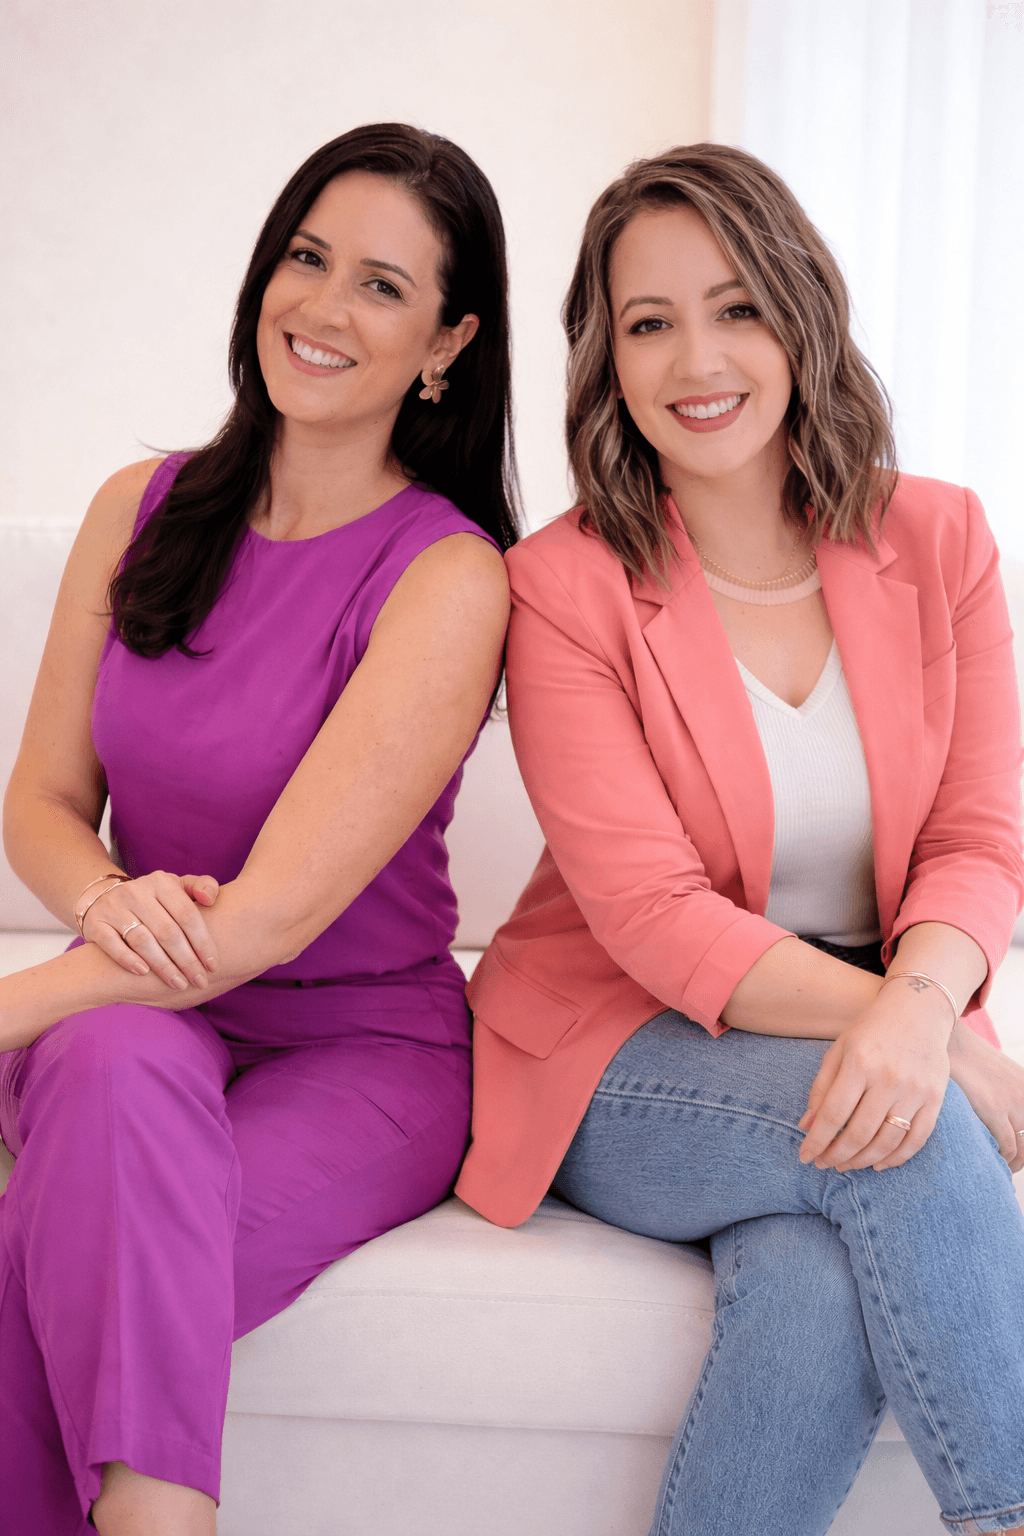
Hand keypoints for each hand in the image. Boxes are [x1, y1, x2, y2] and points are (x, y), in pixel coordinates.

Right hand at [82, 872, 219, 989]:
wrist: (104, 898)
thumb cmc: (154, 899)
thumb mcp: (178, 886)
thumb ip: (202, 886)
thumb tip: (210, 899)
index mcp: (162, 882)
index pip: (187, 915)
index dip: (203, 942)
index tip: (214, 965)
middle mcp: (136, 892)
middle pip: (167, 931)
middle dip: (187, 961)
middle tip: (200, 982)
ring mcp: (114, 907)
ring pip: (143, 940)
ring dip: (163, 966)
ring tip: (179, 984)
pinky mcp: (96, 923)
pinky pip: (113, 944)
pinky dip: (128, 960)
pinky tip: (145, 973)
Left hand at [797, 982, 951, 1171]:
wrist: (917, 1010)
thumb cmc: (871, 1031)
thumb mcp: (839, 1050)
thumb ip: (821, 1088)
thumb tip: (807, 1127)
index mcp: (859, 1064)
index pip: (833, 1114)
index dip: (817, 1141)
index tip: (805, 1156)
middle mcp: (889, 1079)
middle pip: (859, 1133)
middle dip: (837, 1156)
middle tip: (824, 1164)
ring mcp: (915, 1090)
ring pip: (887, 1142)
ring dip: (862, 1161)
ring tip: (845, 1165)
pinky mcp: (935, 1099)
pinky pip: (916, 1140)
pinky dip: (896, 1159)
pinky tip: (878, 1164)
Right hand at [946, 1020, 1023, 1172]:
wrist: (952, 1044)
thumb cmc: (970, 1059)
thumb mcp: (1002, 1073)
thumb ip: (1010, 1094)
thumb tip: (1007, 1119)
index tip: (1017, 1150)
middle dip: (1022, 1156)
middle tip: (1008, 1162)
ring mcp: (1014, 1103)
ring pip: (1021, 1148)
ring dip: (1011, 1160)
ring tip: (998, 1163)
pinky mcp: (995, 1110)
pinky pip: (1007, 1147)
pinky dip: (1002, 1158)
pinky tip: (989, 1156)